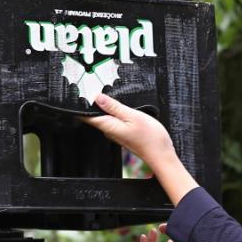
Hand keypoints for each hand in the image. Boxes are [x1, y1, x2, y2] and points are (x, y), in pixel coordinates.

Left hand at [81, 92, 199, 206]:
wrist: (161, 155)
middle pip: (94, 115)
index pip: (86, 116)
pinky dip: (113, 111)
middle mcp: (109, 130)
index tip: (80, 92)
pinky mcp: (123, 133)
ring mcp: (115, 132)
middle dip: (92, 102)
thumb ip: (114, 107)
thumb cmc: (150, 138)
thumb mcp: (132, 116)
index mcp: (108, 126)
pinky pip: (113, 120)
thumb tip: (97, 97)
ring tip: (106, 93)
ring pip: (104, 116)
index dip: (81, 104)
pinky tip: (119, 106)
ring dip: (104, 106)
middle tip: (94, 87)